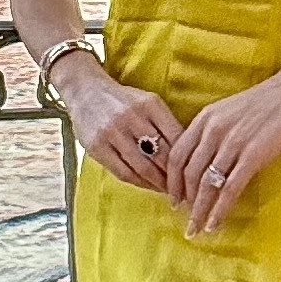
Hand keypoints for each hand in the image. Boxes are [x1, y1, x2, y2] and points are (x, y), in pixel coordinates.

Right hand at [59, 53, 185, 192]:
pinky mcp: (97, 147)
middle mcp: (132, 117)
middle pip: (162, 155)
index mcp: (150, 105)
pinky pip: (123, 172)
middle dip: (176, 177)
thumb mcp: (149, 103)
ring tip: (168, 191)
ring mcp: (113, 132)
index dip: (188, 160)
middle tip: (185, 189)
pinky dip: (139, 183)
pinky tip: (148, 186)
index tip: (195, 173)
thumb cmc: (124, 100)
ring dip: (158, 183)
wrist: (85, 90)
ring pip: (143, 167)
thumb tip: (188, 155)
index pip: (177, 137)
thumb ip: (166, 124)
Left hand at [166, 69, 280, 237]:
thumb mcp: (229, 111)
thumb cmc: (265, 103)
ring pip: (207, 184)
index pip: (177, 154)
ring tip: (196, 229)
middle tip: (185, 219)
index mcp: (205, 119)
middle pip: (189, 173)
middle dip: (184, 200)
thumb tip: (201, 161)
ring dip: (199, 211)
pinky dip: (220, 210)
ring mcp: (233, 143)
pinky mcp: (253, 156)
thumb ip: (212, 132)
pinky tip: (216, 223)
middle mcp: (214, 131)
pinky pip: (230, 189)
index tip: (173, 198)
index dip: (172, 180)